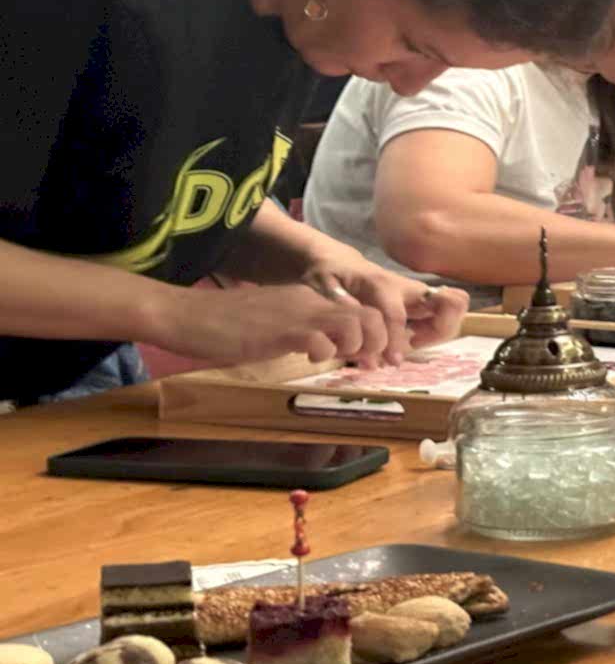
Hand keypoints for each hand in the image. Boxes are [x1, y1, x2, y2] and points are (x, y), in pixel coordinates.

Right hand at [156, 283, 427, 368]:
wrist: (187, 315)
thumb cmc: (227, 325)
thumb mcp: (277, 324)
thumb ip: (305, 330)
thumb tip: (331, 347)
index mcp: (311, 298)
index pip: (363, 309)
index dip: (377, 335)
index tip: (371, 358)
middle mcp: (311, 301)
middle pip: (371, 316)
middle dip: (378, 344)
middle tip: (364, 365)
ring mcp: (298, 313)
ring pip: (356, 325)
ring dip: (356, 348)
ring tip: (336, 359)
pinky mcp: (281, 330)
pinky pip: (321, 340)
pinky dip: (324, 354)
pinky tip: (307, 358)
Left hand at [304, 254, 467, 362]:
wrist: (339, 261)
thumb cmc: (329, 274)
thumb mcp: (323, 286)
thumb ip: (340, 305)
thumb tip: (356, 327)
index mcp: (382, 284)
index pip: (398, 315)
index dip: (397, 340)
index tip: (394, 361)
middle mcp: (408, 287)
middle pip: (452, 302)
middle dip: (440, 330)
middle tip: (413, 343)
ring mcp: (418, 293)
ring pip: (455, 308)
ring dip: (440, 332)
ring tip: (412, 342)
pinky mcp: (420, 300)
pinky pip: (444, 315)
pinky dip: (435, 332)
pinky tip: (411, 339)